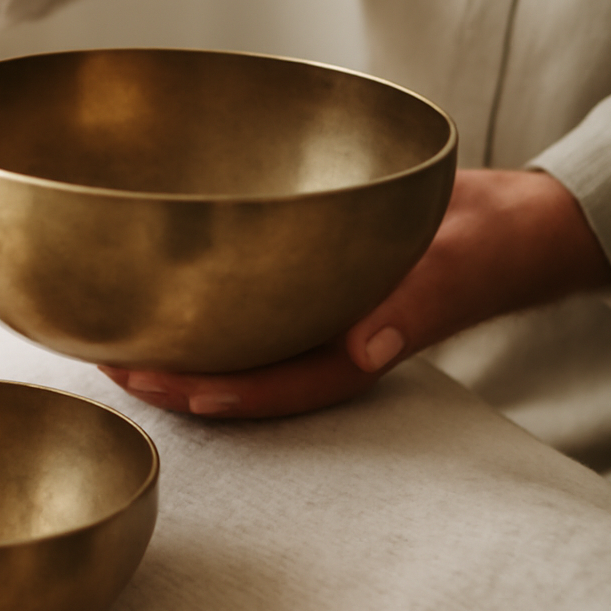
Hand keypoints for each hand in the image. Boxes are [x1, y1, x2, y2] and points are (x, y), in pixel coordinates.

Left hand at [102, 169, 610, 418]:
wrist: (506, 219)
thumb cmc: (485, 247)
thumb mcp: (452, 271)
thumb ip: (411, 309)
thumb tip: (367, 348)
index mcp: (353, 355)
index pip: (271, 387)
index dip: (212, 391)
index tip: (156, 383)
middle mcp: (322, 342)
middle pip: (236, 372)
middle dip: (171, 373)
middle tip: (104, 356)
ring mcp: (314, 316)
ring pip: (234, 342)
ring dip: (178, 342)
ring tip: (111, 331)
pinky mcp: (308, 280)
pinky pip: (248, 302)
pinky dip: (205, 301)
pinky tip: (160, 289)